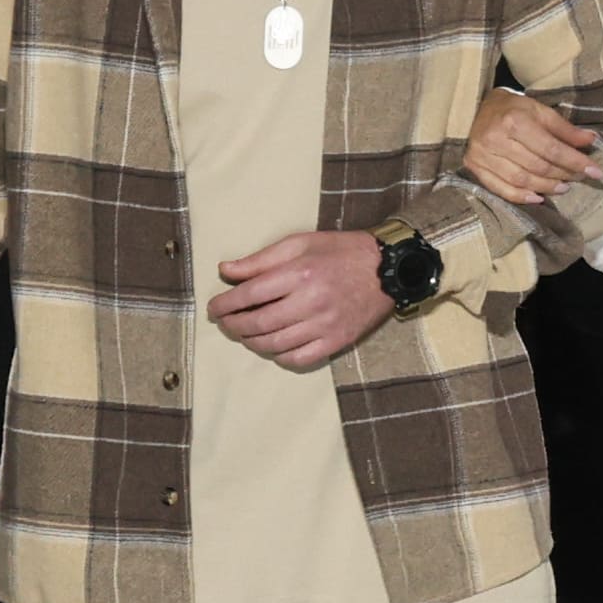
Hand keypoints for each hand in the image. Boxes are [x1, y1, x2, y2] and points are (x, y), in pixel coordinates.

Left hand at [211, 228, 393, 373]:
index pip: (250, 294)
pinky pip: (299, 359)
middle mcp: (311, 301)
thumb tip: (225, 270)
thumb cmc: (341, 251)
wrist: (388, 269)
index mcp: (300, 272)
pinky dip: (278, 356)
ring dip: (251, 342)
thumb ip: (261, 259)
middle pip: (258, 324)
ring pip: (275, 345)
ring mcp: (325, 325)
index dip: (225, 304)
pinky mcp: (337, 341)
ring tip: (244, 335)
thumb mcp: (300, 243)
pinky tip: (272, 346)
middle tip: (225, 323)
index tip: (214, 308)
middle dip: (233, 326)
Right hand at [460, 93, 602, 210]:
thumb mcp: (539, 110)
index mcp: (514, 120)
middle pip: (537, 166)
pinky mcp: (474, 167)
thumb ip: (564, 128)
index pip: (551, 148)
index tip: (595, 171)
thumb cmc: (512, 108)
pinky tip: (537, 198)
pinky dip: (520, 197)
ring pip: (521, 180)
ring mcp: (482, 155)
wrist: (476, 108)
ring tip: (563, 187)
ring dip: (546, 187)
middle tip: (580, 178)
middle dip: (563, 174)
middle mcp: (496, 139)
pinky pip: (500, 189)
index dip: (574, 161)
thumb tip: (590, 141)